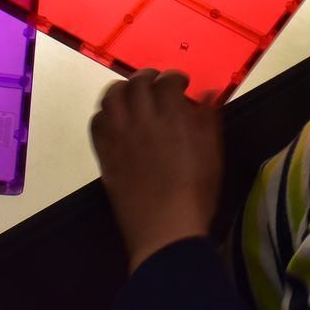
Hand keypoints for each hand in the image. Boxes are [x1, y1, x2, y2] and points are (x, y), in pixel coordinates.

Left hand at [90, 69, 223, 272]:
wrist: (165, 233)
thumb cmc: (195, 196)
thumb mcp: (212, 157)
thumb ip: (208, 121)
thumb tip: (207, 94)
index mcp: (172, 122)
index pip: (167, 82)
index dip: (174, 76)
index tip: (181, 83)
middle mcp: (142, 124)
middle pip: (137, 84)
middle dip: (148, 76)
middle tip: (157, 83)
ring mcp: (119, 139)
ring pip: (111, 97)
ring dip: (122, 88)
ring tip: (133, 94)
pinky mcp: (105, 156)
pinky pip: (96, 123)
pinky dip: (105, 113)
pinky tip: (116, 118)